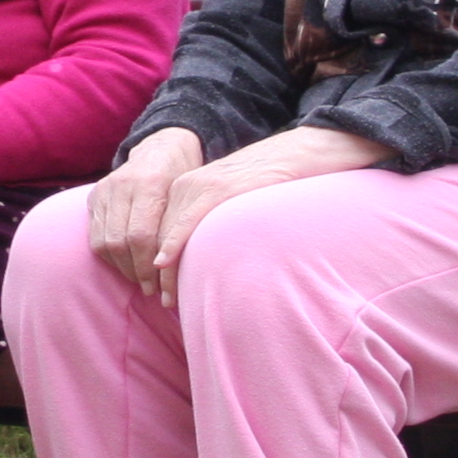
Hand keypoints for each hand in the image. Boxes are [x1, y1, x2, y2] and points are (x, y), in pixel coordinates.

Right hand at [87, 128, 209, 293]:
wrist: (162, 149)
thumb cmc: (184, 177)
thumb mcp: (189, 196)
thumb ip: (180, 227)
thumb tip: (176, 272)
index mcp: (150, 183)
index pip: (141, 236)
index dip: (148, 266)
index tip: (158, 287)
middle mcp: (122, 184)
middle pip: (119, 242)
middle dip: (134, 271)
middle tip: (149, 288)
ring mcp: (104, 190)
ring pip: (103, 242)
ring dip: (120, 266)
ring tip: (138, 278)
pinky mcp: (93, 197)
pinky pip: (95, 236)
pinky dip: (109, 255)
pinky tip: (125, 263)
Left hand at [109, 124, 393, 303]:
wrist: (301, 153)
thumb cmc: (272, 185)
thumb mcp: (234, 204)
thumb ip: (214, 223)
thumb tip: (206, 261)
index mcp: (187, 188)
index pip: (160, 232)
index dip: (156, 265)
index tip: (159, 292)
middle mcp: (187, 185)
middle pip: (159, 235)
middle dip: (158, 273)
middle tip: (163, 303)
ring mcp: (200, 185)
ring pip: (167, 231)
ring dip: (164, 268)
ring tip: (167, 299)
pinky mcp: (218, 187)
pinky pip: (187, 220)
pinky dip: (173, 243)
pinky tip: (163, 263)